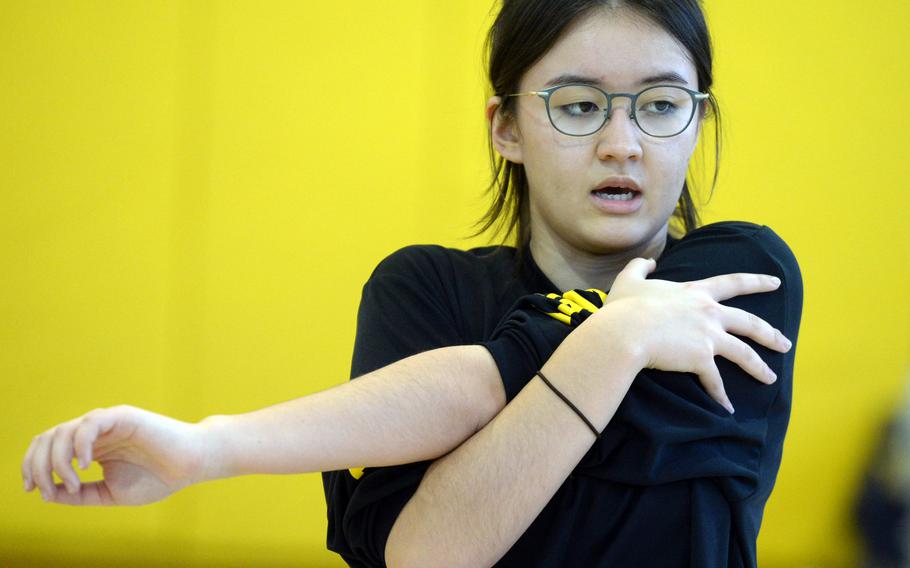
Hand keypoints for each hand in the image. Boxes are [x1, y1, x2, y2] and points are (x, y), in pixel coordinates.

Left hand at [22, 405, 206, 505]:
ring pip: (63, 432)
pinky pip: (89, 424)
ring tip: (75, 481)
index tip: (32, 490)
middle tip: (45, 488)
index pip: (48, 448)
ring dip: (58, 461)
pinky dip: (80, 444)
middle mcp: (94, 432)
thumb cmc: (158, 478)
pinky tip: (85, 464)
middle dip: (38, 465)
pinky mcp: (122, 416)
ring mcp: (107, 422)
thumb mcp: (110, 493)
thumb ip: (81, 494)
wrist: (191, 465)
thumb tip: (48, 493)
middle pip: (48, 438)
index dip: (32, 466)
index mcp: (90, 448)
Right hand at [600, 258, 792, 413]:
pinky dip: (722, 396)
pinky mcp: (701, 359)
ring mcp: (708, 337)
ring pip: (744, 353)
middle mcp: (709, 313)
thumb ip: (640, 267)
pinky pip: (715, 382)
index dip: (757, 282)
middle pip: (750, 322)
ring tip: (771, 378)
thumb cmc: (624, 306)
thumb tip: (647, 261)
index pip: (734, 283)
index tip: (776, 283)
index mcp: (696, 292)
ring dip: (759, 367)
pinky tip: (728, 408)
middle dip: (770, 334)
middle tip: (786, 343)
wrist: (624, 331)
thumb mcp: (629, 279)